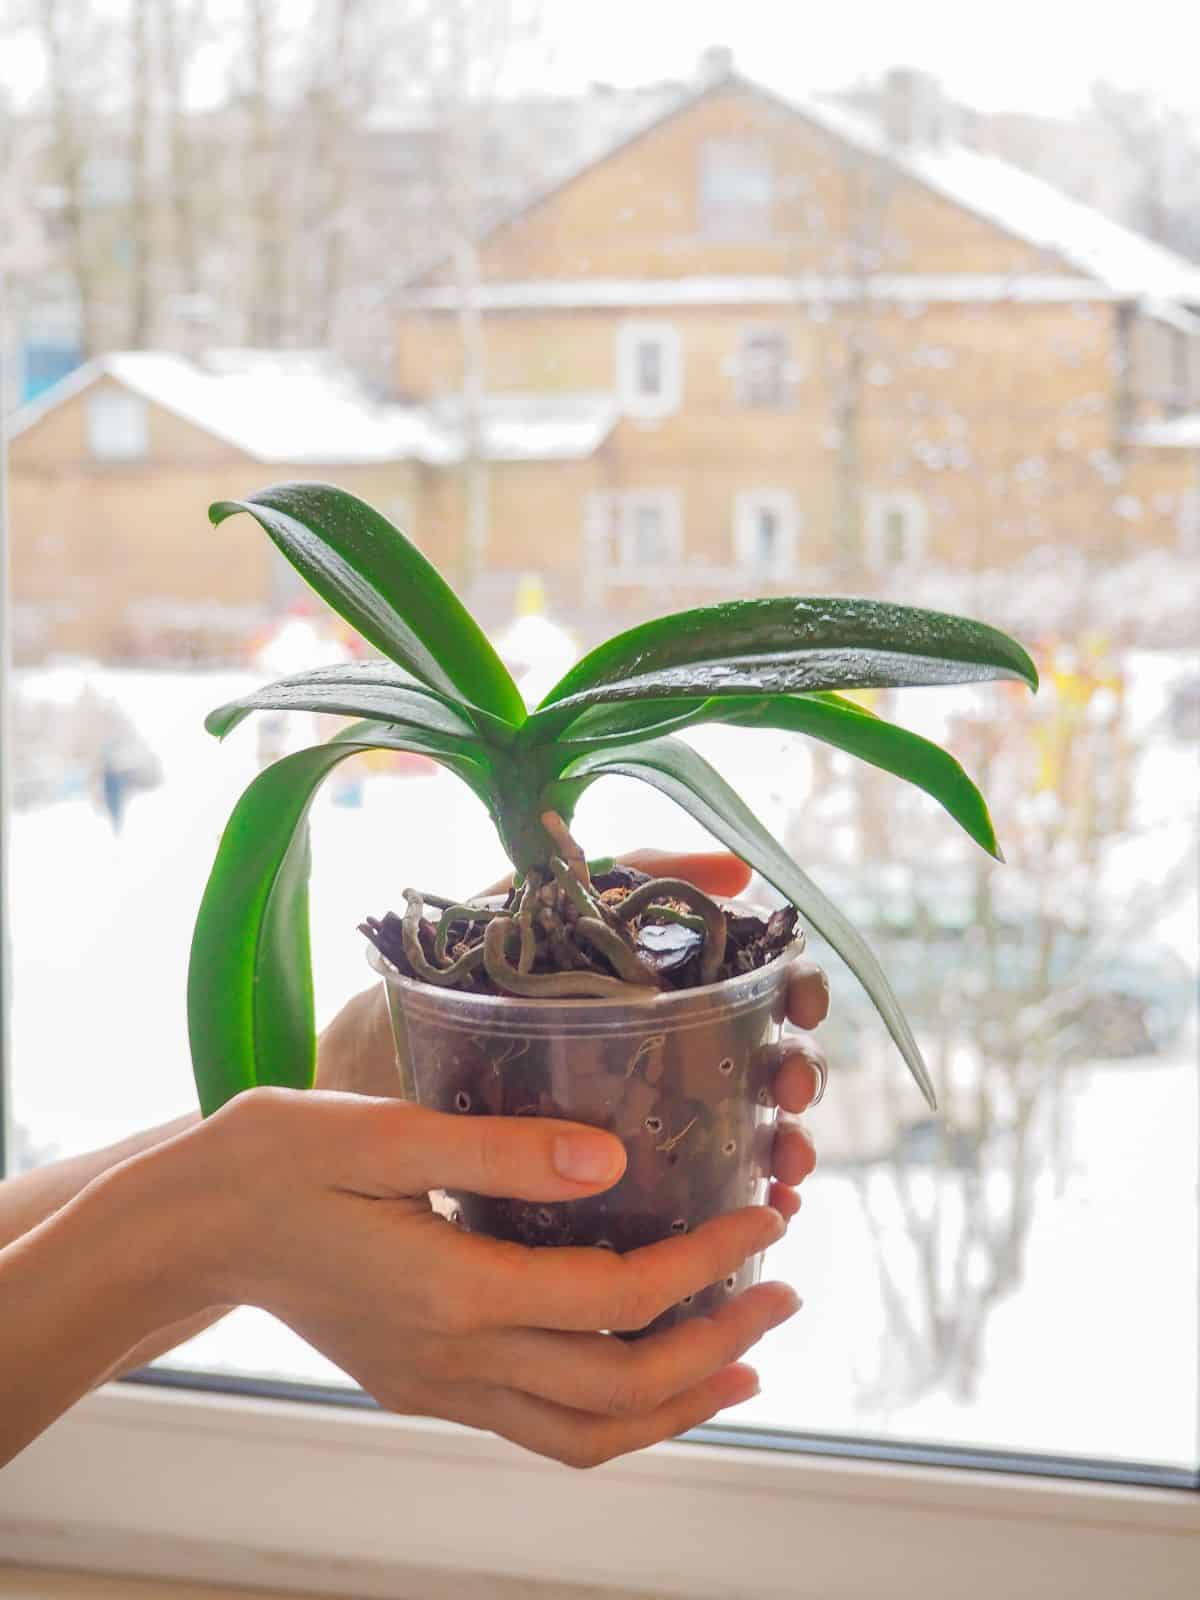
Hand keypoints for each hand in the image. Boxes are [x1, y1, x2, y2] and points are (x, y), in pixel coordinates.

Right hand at [174, 1088, 797, 1466]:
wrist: (192, 1228)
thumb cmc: (276, 1162)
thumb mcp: (380, 1131)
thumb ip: (497, 1148)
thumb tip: (611, 1159)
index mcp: (453, 1291)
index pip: (616, 1295)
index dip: (706, 1263)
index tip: (764, 1221)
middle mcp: (455, 1358)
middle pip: (619, 1385)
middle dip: (717, 1345)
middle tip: (784, 1294)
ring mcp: (440, 1385)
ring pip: (585, 1433)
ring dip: (677, 1404)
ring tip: (742, 1363)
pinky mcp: (426, 1384)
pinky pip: (542, 1429)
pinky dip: (614, 1415)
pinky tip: (642, 1375)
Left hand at [317, 848, 830, 1217]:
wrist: (339, 1087)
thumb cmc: (423, 992)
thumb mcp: (514, 914)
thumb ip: (611, 880)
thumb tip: (733, 865)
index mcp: (632, 983)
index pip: (743, 978)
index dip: (789, 986)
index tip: (800, 1001)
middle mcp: (643, 1049)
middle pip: (755, 1058)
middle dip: (792, 1076)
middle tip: (792, 1096)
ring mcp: (625, 1120)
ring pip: (735, 1134)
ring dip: (778, 1147)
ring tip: (785, 1171)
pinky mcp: (595, 1189)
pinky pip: (685, 1203)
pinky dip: (731, 1210)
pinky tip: (750, 1219)